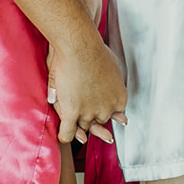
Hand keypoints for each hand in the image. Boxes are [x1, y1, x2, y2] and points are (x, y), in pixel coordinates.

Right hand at [46, 30, 127, 145]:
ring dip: (79, 129)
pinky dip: (67, 136)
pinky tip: (65, 136)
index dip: (105, 113)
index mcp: (118, 98)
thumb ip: (110, 83)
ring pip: (83, 128)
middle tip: (99, 131)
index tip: (103, 114)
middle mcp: (106, 109)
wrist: (80, 46)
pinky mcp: (73, 112)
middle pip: (99, 122)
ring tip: (79, 132)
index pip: (112, 113)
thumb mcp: (112, 67)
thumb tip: (108, 97)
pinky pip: (68, 133)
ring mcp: (90, 113)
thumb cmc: (94, 51)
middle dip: (95, 124)